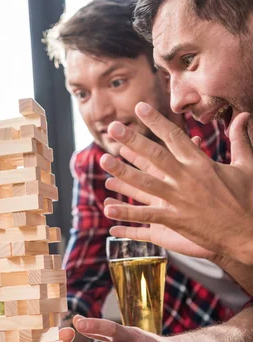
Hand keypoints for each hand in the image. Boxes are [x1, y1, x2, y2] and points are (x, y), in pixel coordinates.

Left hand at [101, 104, 252, 264]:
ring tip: (104, 160)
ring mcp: (180, 200)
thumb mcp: (248, 165)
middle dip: (132, 140)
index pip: (174, 136)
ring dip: (123, 171)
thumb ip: (240, 139)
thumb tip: (243, 116)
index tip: (140, 108)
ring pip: (145, 183)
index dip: (156, 121)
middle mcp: (187, 178)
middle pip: (154, 155)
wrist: (251, 233)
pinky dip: (127, 212)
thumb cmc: (250, 198)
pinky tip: (109, 208)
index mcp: (201, 163)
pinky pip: (147, 215)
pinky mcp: (176, 220)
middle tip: (113, 127)